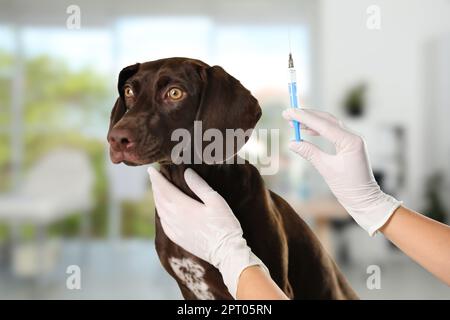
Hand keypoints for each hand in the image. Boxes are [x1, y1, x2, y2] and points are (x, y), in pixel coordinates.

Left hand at [147, 167, 268, 297]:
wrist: (225, 252)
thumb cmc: (224, 225)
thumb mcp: (215, 201)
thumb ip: (199, 186)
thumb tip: (187, 172)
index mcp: (182, 206)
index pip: (164, 188)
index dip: (156, 178)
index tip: (151, 169)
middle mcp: (174, 218)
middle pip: (160, 199)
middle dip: (156, 186)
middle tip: (153, 176)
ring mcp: (174, 230)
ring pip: (160, 211)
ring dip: (157, 199)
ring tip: (157, 190)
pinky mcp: (177, 239)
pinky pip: (163, 223)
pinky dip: (160, 212)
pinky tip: (163, 211)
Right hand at [282, 108, 401, 235]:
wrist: (364, 200)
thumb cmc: (348, 187)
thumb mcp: (326, 169)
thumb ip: (309, 153)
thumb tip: (292, 143)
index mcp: (350, 141)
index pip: (323, 124)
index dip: (304, 117)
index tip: (288, 112)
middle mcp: (353, 136)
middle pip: (326, 119)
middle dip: (306, 116)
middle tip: (288, 114)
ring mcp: (352, 140)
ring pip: (329, 124)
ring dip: (311, 121)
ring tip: (294, 122)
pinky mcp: (349, 145)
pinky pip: (332, 132)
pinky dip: (318, 129)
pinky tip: (307, 131)